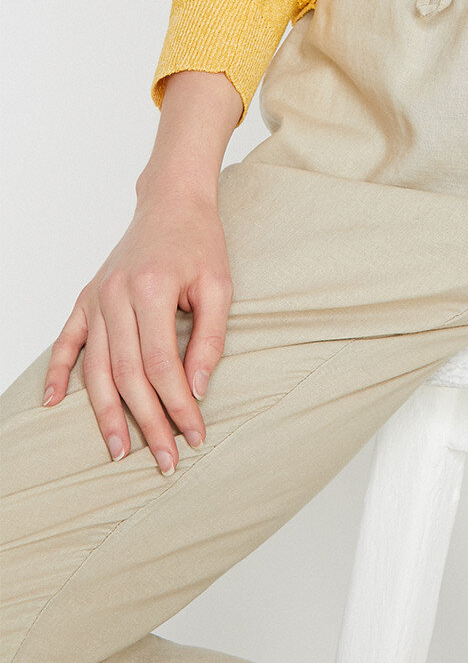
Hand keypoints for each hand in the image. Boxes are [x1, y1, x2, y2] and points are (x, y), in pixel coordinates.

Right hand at [42, 179, 231, 474]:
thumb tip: (197, 389)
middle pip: (127, 374)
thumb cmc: (200, 242)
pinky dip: (56, 372)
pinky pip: (67, 341)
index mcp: (151, 290)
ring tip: (117, 451)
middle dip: (147, 422)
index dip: (178, 404)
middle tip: (164, 460)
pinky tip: (51, 403)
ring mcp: (97, 298)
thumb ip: (211, 337)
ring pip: (96, 368)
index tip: (195, 434)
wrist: (172, 202)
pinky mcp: (86, 297)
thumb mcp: (220, 285)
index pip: (162, 364)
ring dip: (105, 413)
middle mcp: (116, 296)